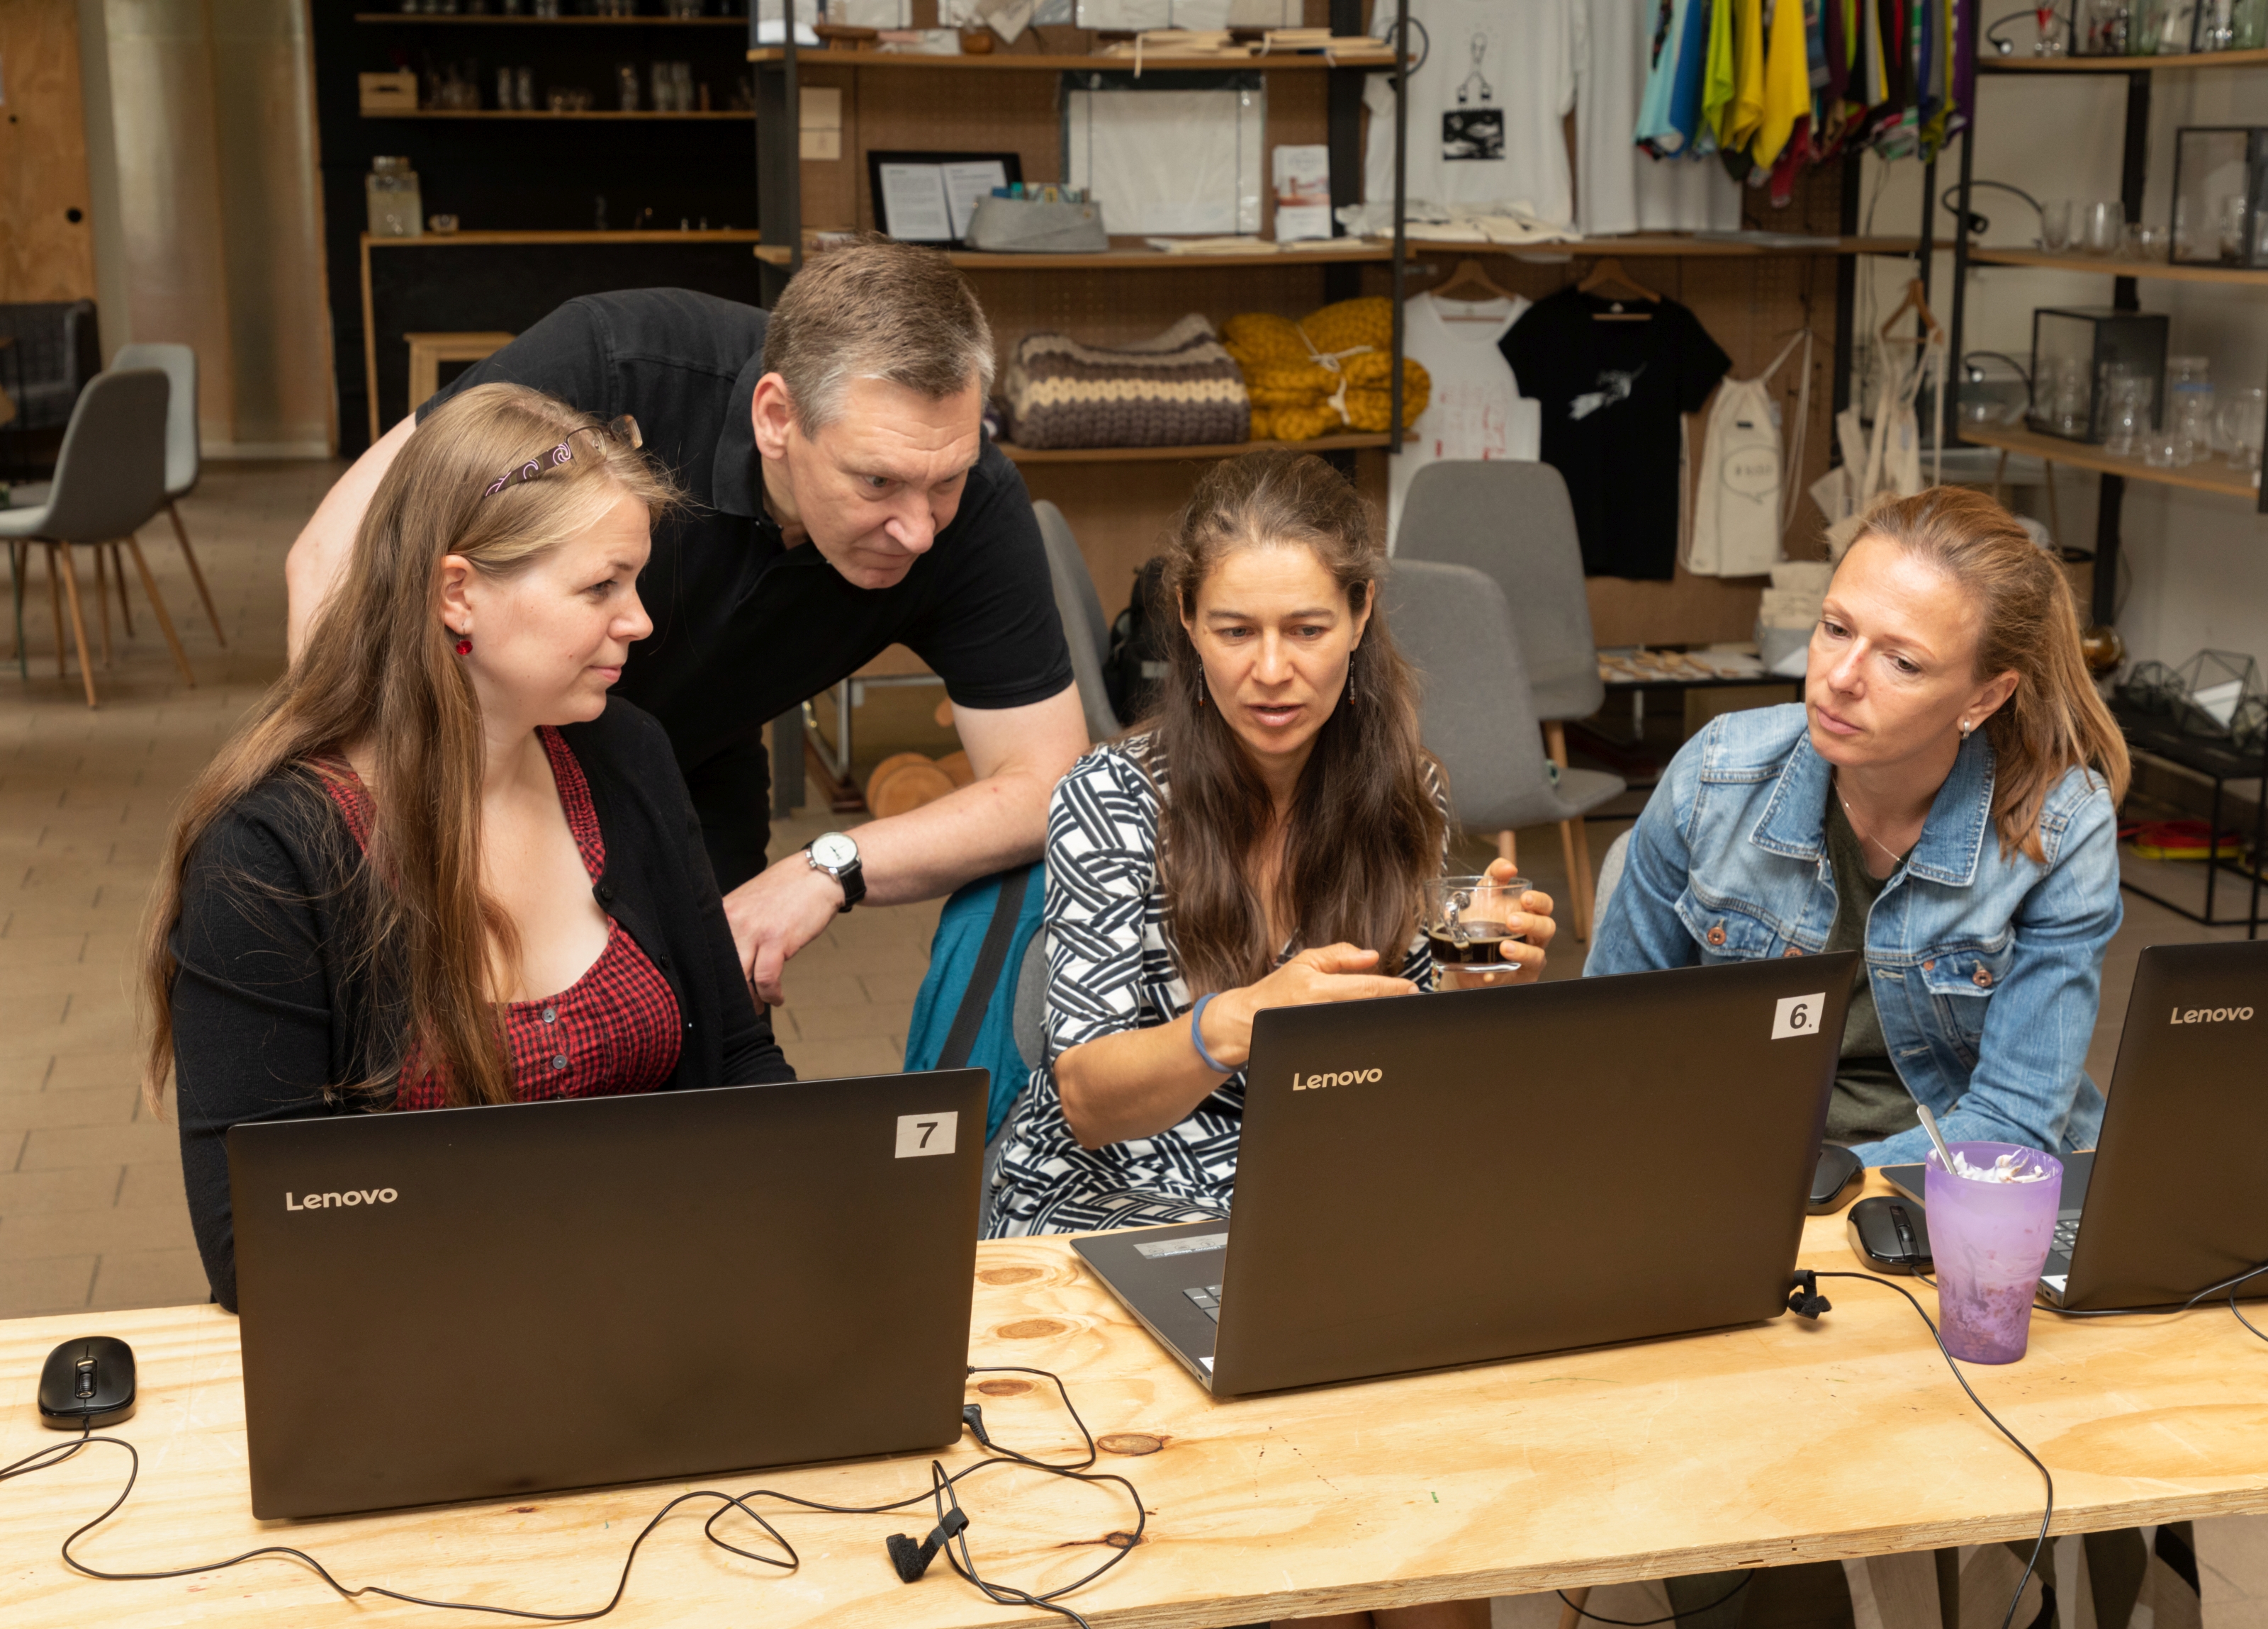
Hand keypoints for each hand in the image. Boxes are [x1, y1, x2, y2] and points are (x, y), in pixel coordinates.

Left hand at [724, 857, 844, 1005]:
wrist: (819, 874)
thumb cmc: (788, 889)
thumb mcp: (750, 902)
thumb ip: (735, 925)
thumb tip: (728, 957)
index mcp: (724, 912)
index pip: (708, 952)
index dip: (714, 977)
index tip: (721, 991)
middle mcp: (733, 920)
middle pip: (722, 969)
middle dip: (731, 993)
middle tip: (739, 1005)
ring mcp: (754, 930)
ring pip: (741, 978)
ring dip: (751, 999)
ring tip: (758, 1005)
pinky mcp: (776, 940)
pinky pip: (766, 979)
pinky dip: (771, 994)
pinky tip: (777, 997)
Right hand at [1197, 944, 1417, 1072]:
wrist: (1247, 1022)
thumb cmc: (1275, 993)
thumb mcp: (1304, 962)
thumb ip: (1339, 956)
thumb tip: (1371, 956)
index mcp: (1316, 987)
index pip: (1365, 988)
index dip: (1393, 989)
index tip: (1412, 989)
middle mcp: (1320, 1011)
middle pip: (1368, 1009)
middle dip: (1392, 1005)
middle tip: (1412, 1001)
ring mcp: (1320, 1034)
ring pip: (1360, 1028)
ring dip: (1380, 1019)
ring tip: (1394, 1012)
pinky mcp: (1318, 1050)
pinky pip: (1348, 1043)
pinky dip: (1364, 1036)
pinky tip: (1372, 1030)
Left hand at [1482, 857, 1554, 983]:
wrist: (1465, 960)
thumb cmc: (1481, 925)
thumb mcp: (1484, 897)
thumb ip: (1494, 877)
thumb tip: (1508, 866)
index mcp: (1529, 915)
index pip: (1545, 905)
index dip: (1539, 901)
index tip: (1525, 898)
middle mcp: (1534, 937)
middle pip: (1547, 928)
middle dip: (1532, 923)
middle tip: (1511, 920)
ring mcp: (1528, 960)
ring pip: (1537, 956)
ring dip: (1522, 951)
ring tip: (1504, 947)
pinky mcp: (1517, 979)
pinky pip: (1515, 978)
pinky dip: (1500, 975)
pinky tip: (1489, 973)